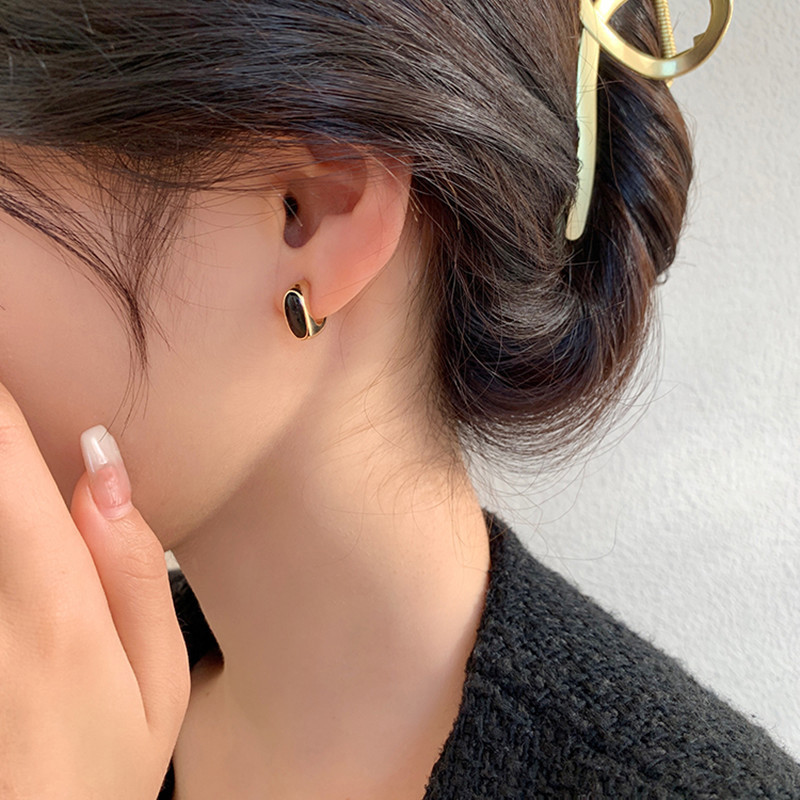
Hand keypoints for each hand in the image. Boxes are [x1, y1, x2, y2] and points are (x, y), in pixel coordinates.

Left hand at [0, 381, 189, 798]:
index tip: (2, 335)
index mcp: (53, 608)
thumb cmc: (94, 777)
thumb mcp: (157, 684)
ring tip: (26, 475)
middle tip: (13, 390)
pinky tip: (23, 518)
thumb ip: (133, 569)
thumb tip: (104, 472)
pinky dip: (3, 521)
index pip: (9, 467)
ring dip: (2, 482)